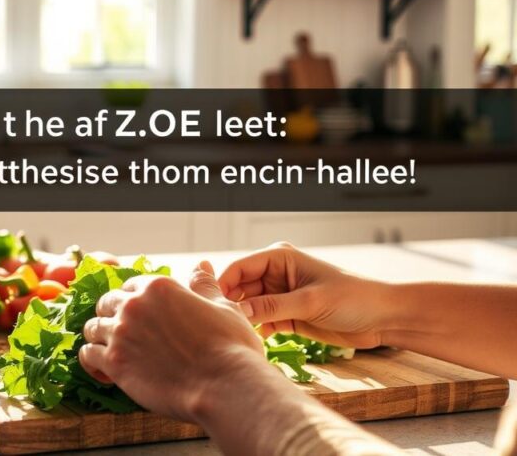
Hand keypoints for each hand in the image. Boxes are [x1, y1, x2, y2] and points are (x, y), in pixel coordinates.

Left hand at [79, 262, 264, 420]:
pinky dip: (92, 363)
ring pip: (92, 328)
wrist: (225, 386)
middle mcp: (134, 305)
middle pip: (106, 303)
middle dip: (112, 316)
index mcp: (158, 287)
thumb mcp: (222, 307)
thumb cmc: (230, 348)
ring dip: (100, 338)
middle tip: (125, 334)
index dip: (133, 301)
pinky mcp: (114, 363)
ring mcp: (121, 333)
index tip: (140, 317)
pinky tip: (105, 372)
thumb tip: (202, 266)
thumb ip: (204, 286)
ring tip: (112, 352)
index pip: (130, 287)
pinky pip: (87, 356)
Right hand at [218, 242, 389, 348]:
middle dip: (232, 305)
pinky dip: (257, 330)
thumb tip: (238, 310)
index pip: (239, 267)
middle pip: (240, 288)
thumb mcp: (310, 302)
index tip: (214, 306)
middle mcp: (276, 274)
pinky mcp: (287, 315)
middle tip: (225, 325)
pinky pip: (262, 321)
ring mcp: (280, 296)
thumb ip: (272, 306)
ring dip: (244, 319)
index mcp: (279, 258)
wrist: (383, 318)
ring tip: (239, 334)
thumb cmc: (353, 298)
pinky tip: (258, 339)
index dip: (224, 284)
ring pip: (249, 306)